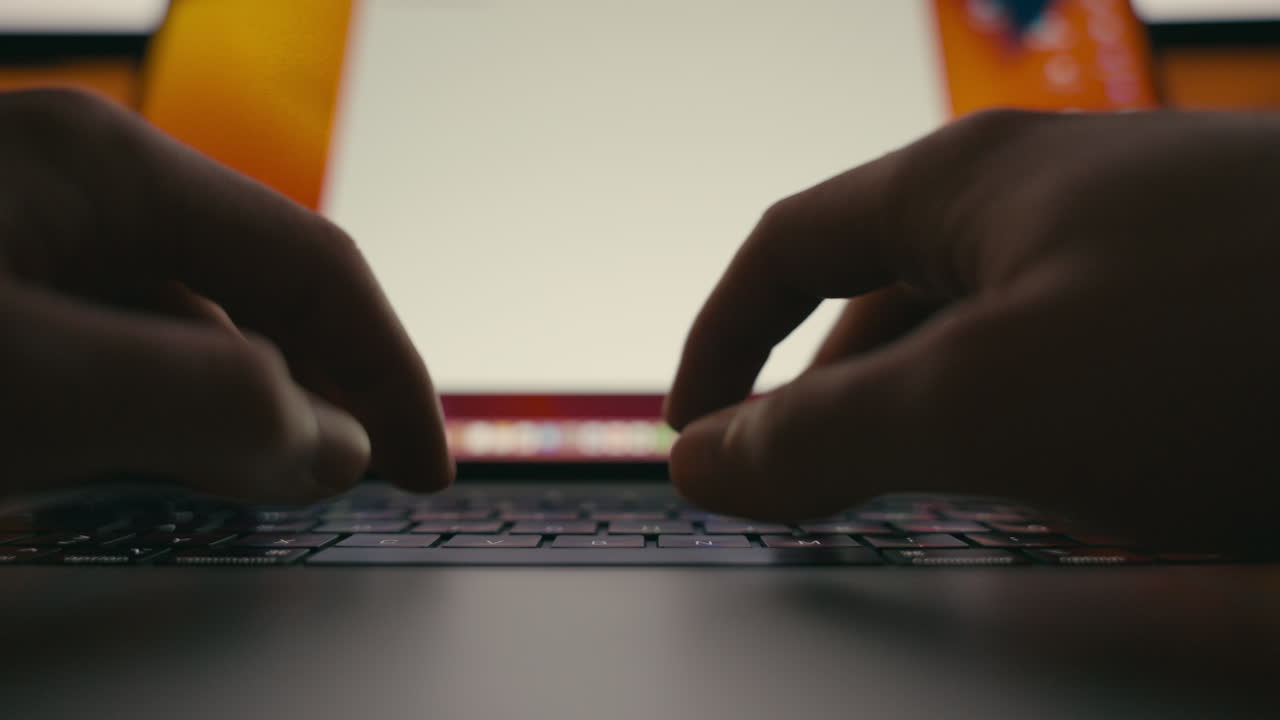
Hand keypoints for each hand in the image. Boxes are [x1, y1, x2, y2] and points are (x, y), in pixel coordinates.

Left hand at [0, 89, 451, 502]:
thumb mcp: (37, 382)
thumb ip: (209, 407)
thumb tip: (340, 446)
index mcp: (112, 171)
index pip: (316, 265)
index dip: (390, 373)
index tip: (425, 469)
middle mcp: (83, 187)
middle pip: (257, 291)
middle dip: (322, 388)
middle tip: (362, 479)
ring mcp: (32, 235)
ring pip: (184, 328)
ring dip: (236, 408)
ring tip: (266, 482)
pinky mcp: (3, 295)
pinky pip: (115, 351)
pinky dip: (156, 413)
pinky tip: (150, 461)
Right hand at [666, 110, 1279, 547]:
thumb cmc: (1233, 342)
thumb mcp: (985, 400)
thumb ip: (820, 433)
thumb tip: (699, 460)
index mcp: (967, 183)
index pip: (786, 248)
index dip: (721, 343)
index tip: (691, 435)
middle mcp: (1047, 199)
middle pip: (881, 300)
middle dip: (825, 401)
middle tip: (804, 500)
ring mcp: (1136, 252)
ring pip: (984, 345)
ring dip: (934, 428)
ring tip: (927, 509)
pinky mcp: (1211, 314)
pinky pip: (1078, 374)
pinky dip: (1035, 438)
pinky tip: (1068, 495)